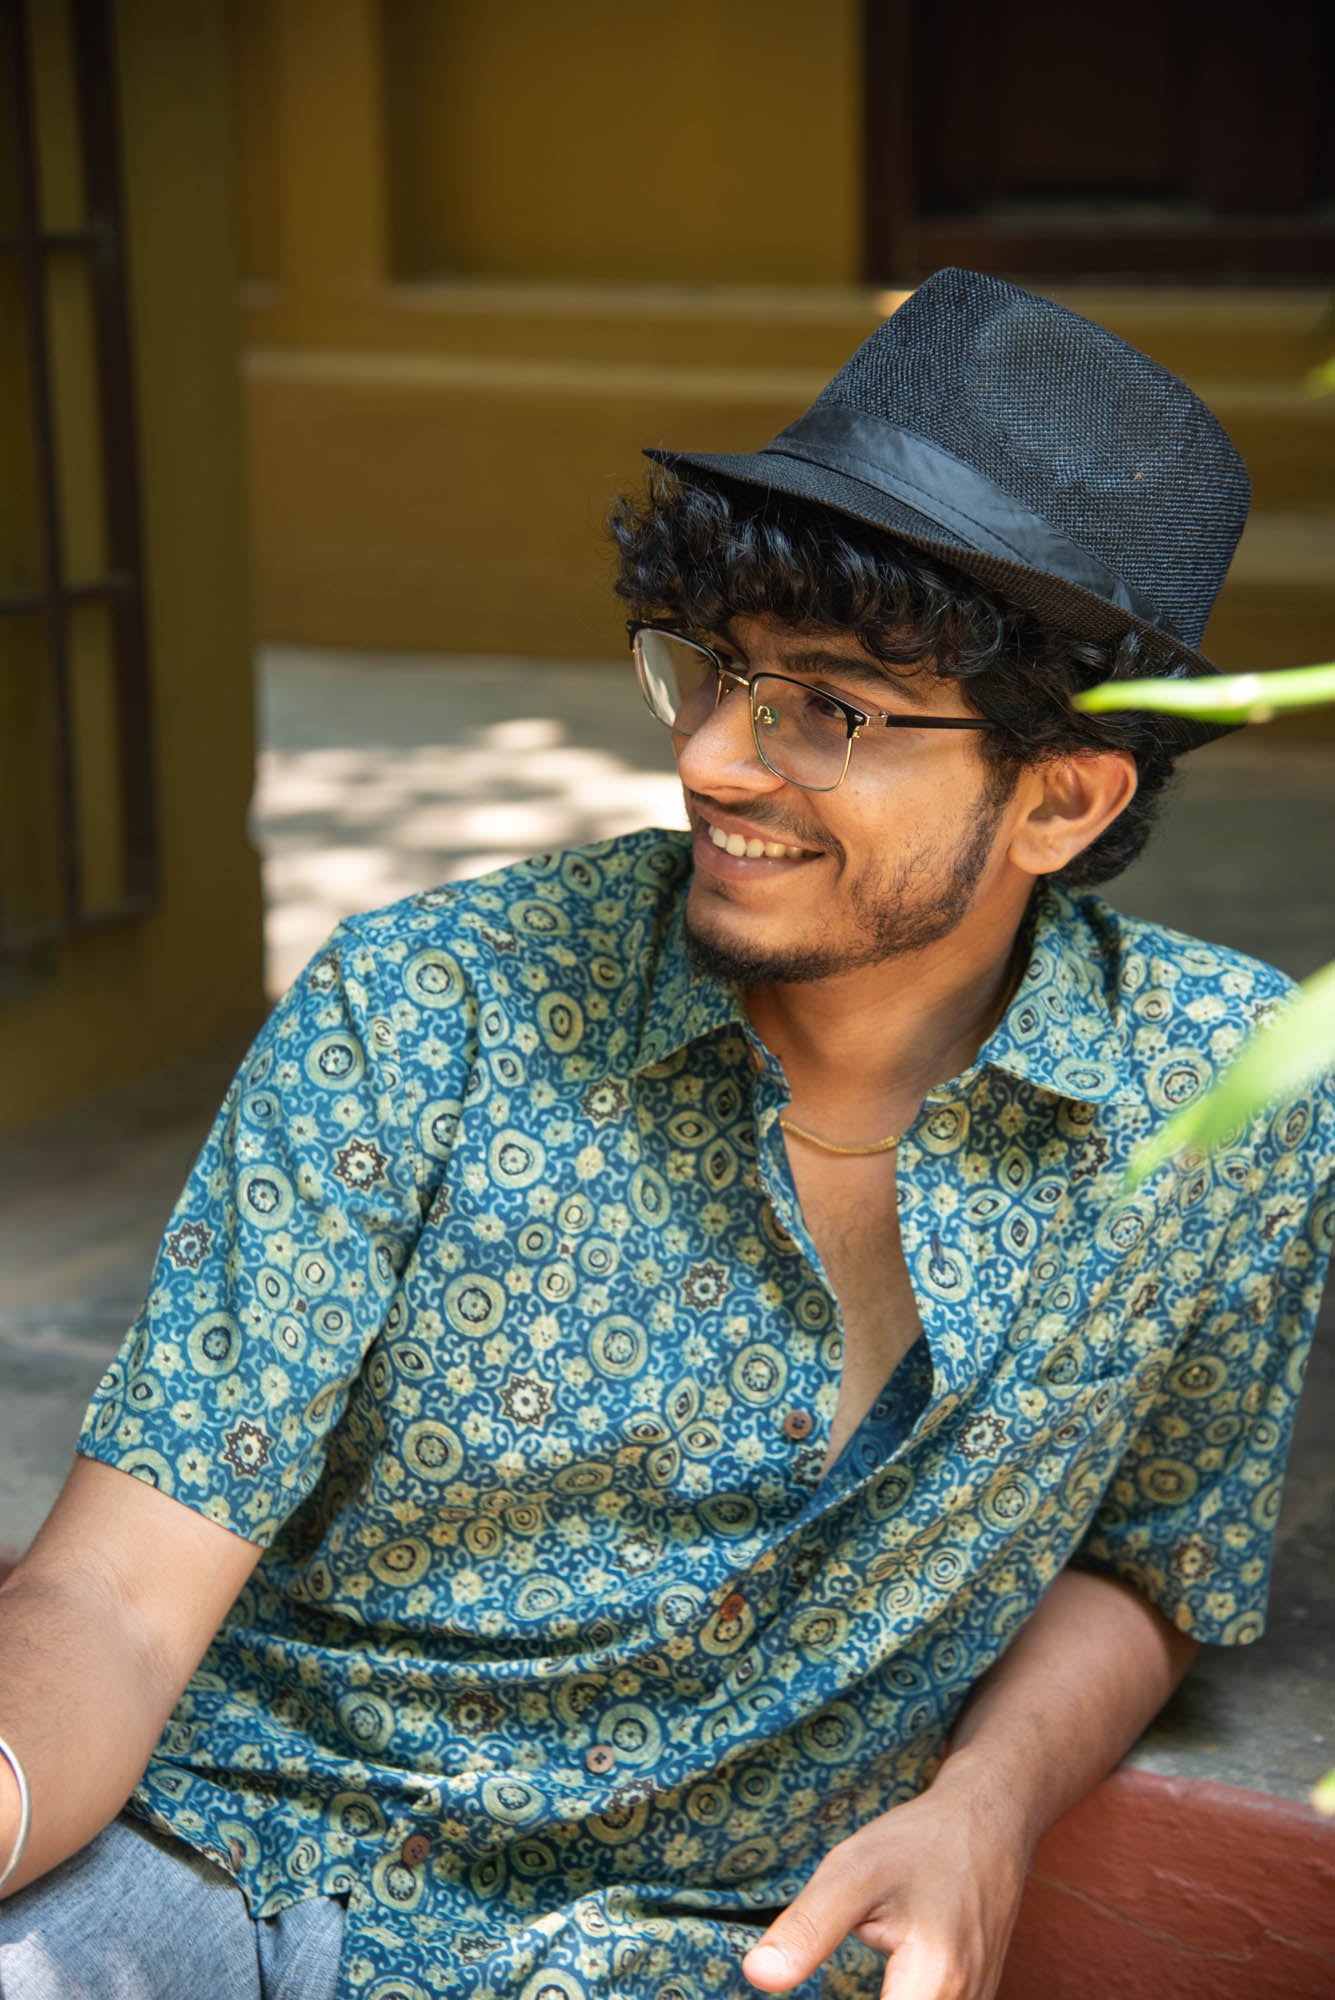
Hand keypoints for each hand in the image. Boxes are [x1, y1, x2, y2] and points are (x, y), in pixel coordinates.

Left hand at [740, 1758, 1032, 1998]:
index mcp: (935, 1983)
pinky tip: (883, 1983)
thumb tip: (756, 1975)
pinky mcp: (972, 1998)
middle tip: (819, 1952)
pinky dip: (898, 1999)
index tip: (805, 1982)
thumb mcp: (854, 1871)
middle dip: (851, 1999)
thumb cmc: (922, 1842)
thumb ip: (808, 1928)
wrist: (990, 1822)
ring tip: (854, 1968)